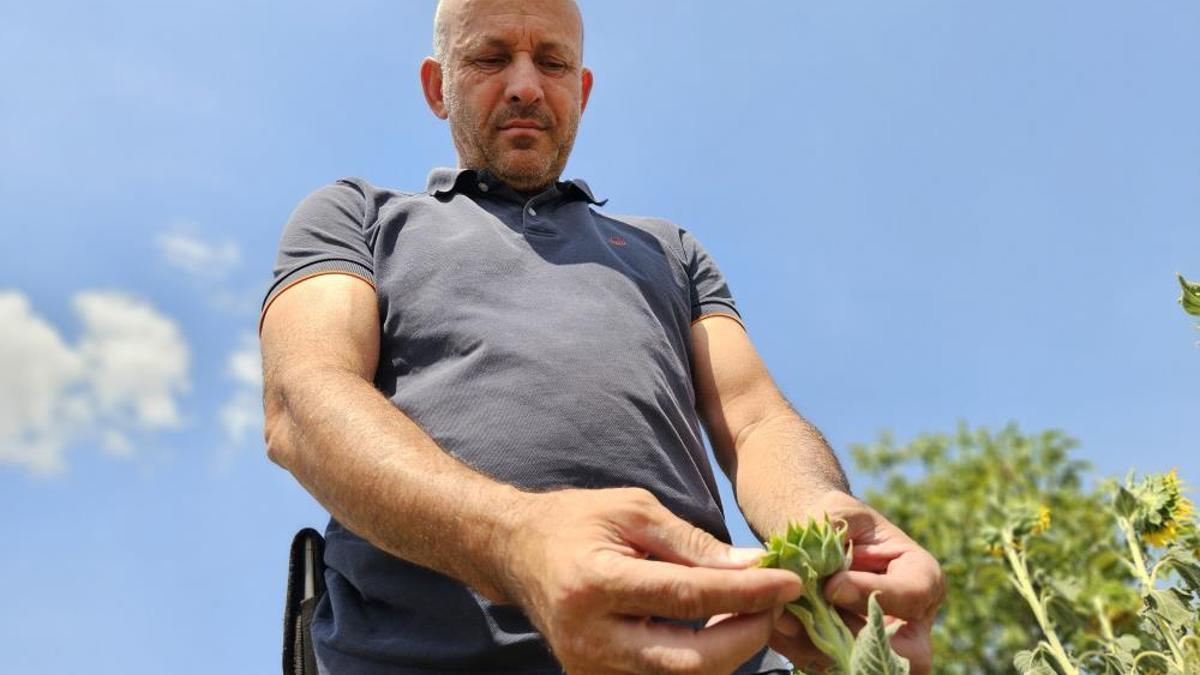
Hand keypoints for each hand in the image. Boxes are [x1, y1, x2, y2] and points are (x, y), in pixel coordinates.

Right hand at [499, 487, 803, 673]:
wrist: (517, 552)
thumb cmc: (577, 521)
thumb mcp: (635, 510)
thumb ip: (693, 544)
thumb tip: (753, 570)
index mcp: (595, 583)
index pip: (687, 596)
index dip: (745, 593)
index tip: (789, 582)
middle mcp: (590, 637)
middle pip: (690, 659)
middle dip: (746, 635)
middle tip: (775, 604)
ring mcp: (589, 668)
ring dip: (728, 650)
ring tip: (748, 612)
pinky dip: (700, 659)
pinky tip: (716, 629)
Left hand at [767, 491, 943, 674]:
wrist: (813, 540)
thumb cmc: (835, 520)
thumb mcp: (839, 513)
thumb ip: (833, 538)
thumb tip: (825, 582)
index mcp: (921, 576)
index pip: (912, 595)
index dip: (872, 593)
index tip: (831, 585)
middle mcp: (912, 620)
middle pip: (905, 652)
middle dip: (854, 637)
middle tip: (810, 614)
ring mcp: (884, 644)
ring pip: (862, 665)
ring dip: (817, 645)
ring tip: (783, 616)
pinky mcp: (851, 658)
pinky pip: (829, 666)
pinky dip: (798, 648)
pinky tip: (777, 623)